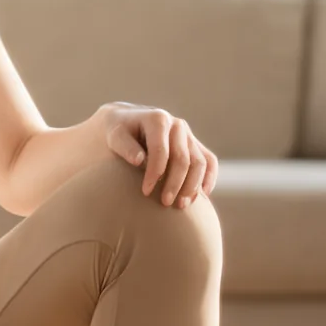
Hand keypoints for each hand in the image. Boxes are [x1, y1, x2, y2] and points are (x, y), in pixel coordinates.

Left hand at [102, 103, 218, 206]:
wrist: (129, 122)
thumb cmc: (120, 132)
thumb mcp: (115, 135)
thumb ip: (125, 146)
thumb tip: (139, 160)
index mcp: (158, 120)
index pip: (161, 150)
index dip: (154, 172)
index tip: (145, 192)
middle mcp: (177, 125)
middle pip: (183, 158)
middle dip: (175, 183)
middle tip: (165, 203)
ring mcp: (189, 135)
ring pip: (200, 162)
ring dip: (193, 186)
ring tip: (181, 205)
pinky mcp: (196, 145)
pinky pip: (210, 161)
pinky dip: (209, 178)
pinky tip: (202, 196)